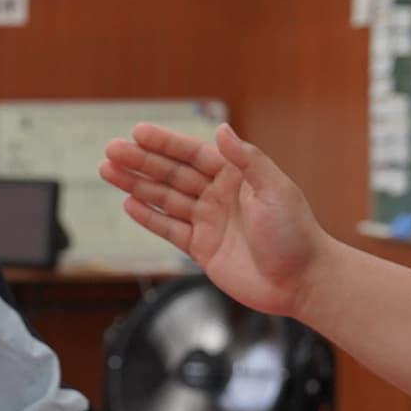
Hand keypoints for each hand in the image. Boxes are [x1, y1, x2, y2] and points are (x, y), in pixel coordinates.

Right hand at [100, 123, 325, 317]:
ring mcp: (210, 222)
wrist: (301, 281)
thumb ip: (246, 159)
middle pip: (172, 174)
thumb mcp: (275, 189)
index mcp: (237, 177)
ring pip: (165, 199)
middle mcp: (220, 196)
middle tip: (111, 150)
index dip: (165, 144)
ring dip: (137, 185)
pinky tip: (129, 204)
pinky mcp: (203, 249)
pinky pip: (170, 230)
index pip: (194, 154)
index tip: (138, 133)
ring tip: (108, 172)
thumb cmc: (296, 233)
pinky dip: (149, 218)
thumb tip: (221, 129)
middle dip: (141, 162)